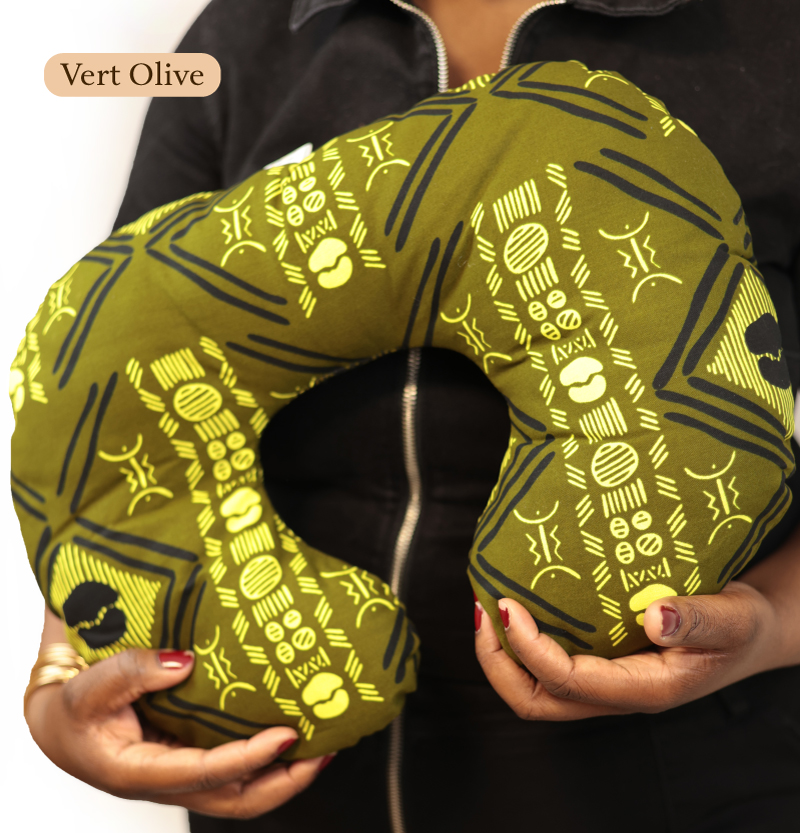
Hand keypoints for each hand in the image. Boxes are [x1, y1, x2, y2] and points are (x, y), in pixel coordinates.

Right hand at [25, 647, 332, 818]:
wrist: (59, 713)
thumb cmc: (69, 707)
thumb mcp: (88, 688)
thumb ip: (131, 671)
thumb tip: (182, 661)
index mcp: (140, 772)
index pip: (206, 774)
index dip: (250, 758)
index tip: (287, 735)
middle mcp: (167, 780)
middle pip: (236, 799)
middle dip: (285, 781)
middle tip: (324, 750)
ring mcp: (182, 772)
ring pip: (240, 790)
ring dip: (283, 773)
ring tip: (321, 744)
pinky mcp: (189, 757)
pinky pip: (234, 767)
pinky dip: (265, 757)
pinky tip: (288, 731)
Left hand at [473, 580, 783, 719]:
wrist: (751, 633)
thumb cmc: (742, 626)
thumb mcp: (733, 618)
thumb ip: (697, 620)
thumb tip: (653, 615)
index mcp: (644, 688)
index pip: (570, 683)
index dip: (530, 649)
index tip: (508, 606)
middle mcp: (617, 693)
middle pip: (538, 702)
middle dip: (498, 663)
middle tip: (484, 611)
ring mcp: (606, 684)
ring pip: (537, 692)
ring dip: (503, 656)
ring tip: (489, 609)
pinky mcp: (602, 667)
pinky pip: (548, 670)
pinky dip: (521, 645)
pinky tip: (516, 609)